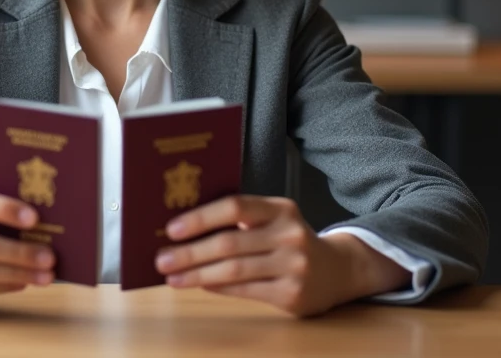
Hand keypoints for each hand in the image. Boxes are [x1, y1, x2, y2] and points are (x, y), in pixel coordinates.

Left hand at [154, 195, 408, 317]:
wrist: (338, 271)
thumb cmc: (291, 241)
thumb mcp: (274, 220)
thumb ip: (240, 220)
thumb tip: (186, 230)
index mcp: (281, 209)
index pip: (235, 206)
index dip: (201, 217)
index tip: (172, 229)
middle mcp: (290, 235)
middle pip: (230, 242)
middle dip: (190, 252)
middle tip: (162, 260)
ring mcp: (294, 266)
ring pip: (234, 270)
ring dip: (197, 275)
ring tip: (173, 278)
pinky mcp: (292, 294)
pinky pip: (245, 290)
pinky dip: (218, 287)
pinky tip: (200, 285)